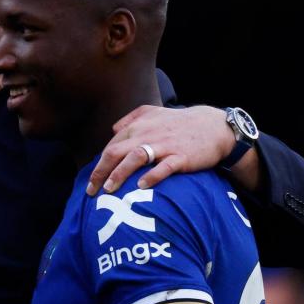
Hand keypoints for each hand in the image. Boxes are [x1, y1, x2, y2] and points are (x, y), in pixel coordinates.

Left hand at [86, 105, 235, 194]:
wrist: (213, 126)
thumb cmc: (179, 123)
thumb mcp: (153, 112)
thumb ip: (131, 118)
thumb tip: (113, 130)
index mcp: (138, 126)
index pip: (111, 146)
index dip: (99, 164)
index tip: (91, 181)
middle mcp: (147, 134)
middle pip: (116, 152)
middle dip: (100, 172)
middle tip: (91, 191)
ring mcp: (164, 145)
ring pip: (135, 158)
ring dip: (119, 174)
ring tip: (109, 189)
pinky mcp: (181, 156)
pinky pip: (164, 167)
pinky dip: (152, 176)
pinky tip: (141, 186)